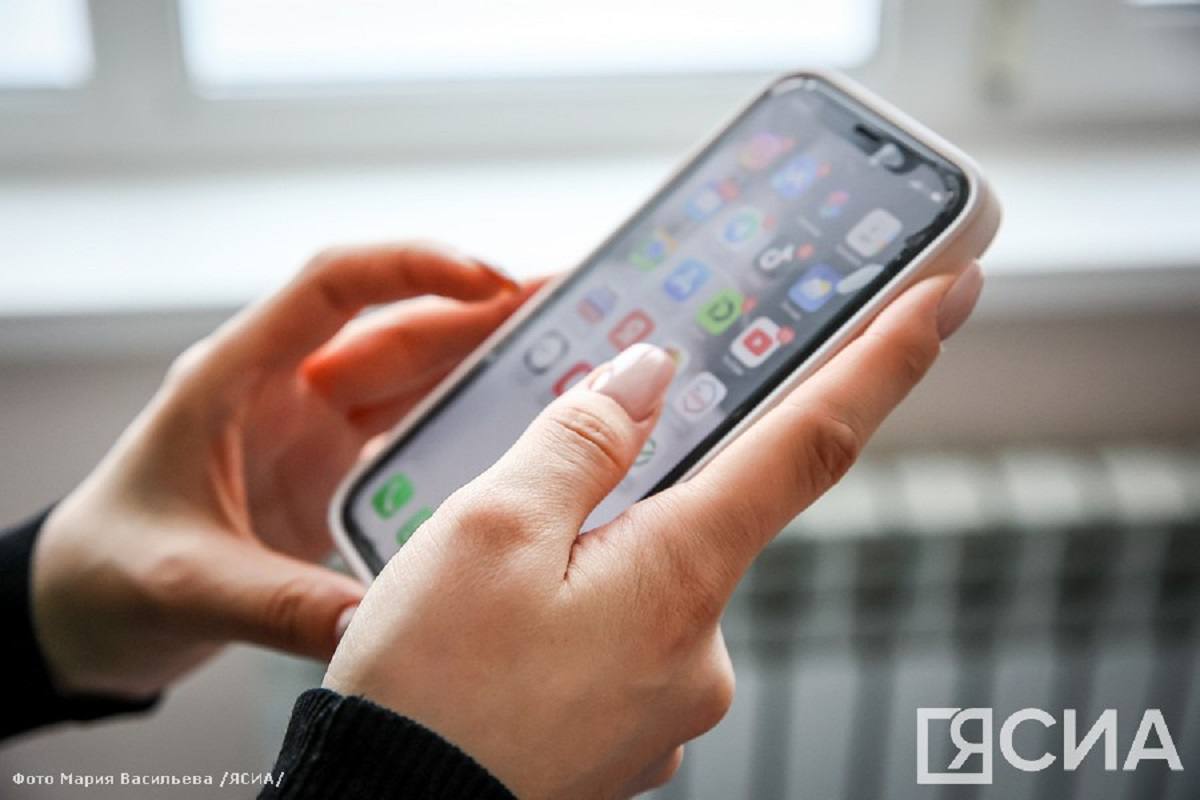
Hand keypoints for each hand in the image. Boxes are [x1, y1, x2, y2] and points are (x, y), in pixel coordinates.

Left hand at [33, 243, 536, 697]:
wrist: (83, 607)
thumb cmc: (107, 574)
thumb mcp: (188, 586)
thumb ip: (282, 604)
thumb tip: (382, 626)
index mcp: (236, 380)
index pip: (331, 287)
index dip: (411, 268)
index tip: (488, 280)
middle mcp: (283, 390)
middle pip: (396, 328)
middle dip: (483, 311)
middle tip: (574, 307)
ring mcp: (312, 429)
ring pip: (414, 374)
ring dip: (488, 357)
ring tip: (574, 347)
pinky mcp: (333, 469)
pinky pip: (413, 428)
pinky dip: (469, 416)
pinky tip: (527, 423)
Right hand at [327, 262, 983, 797]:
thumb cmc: (428, 694)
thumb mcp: (488, 529)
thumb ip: (584, 439)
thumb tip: (651, 376)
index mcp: (679, 577)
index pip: (813, 442)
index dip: (887, 358)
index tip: (949, 292)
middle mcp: (700, 646)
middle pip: (706, 513)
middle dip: (635, 491)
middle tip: (538, 512)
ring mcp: (669, 701)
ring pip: (650, 580)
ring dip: (588, 560)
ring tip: (488, 592)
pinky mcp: (631, 731)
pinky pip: (623, 638)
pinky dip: (580, 614)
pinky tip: (507, 637)